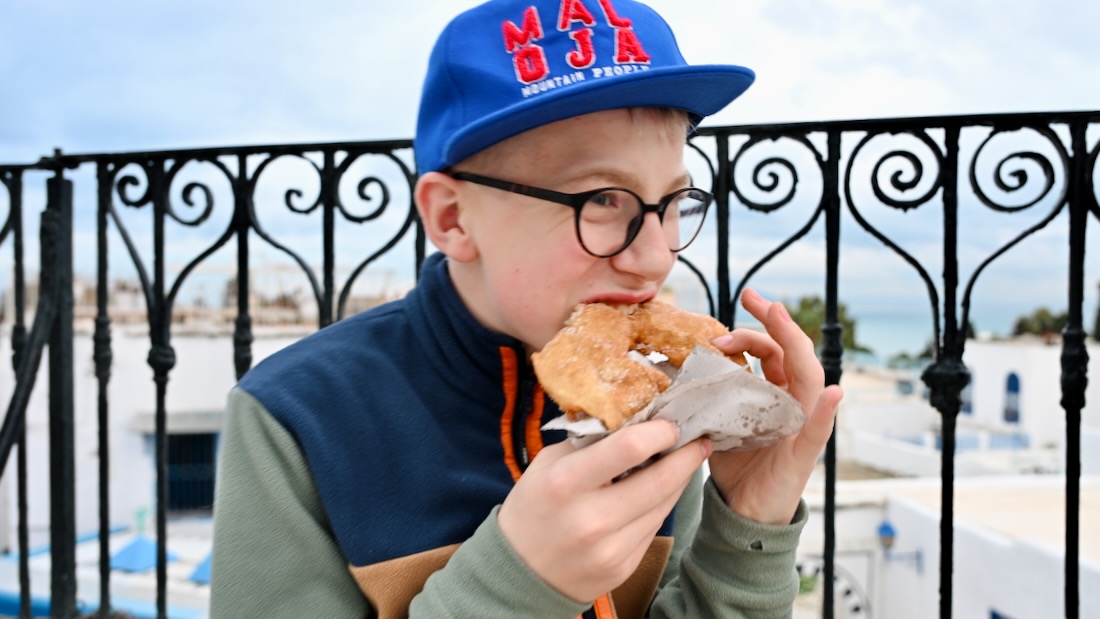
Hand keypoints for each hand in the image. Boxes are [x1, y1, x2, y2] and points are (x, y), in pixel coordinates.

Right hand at [497, 420, 710, 601]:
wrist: (520, 574)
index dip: (660, 431)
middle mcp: (591, 518)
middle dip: (686, 455)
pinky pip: (654, 527)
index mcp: (565, 483)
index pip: (629, 448)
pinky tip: (662, 490)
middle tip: (699, 439)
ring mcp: (610, 548)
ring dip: (680, 479)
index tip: (672, 422)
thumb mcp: (547, 465)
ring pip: (664, 504)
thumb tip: (633, 418)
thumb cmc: (533, 508)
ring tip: (687, 459)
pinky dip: (662, 504)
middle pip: (660, 479)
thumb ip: (588, 442)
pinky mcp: (623, 567)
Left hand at [707, 288, 842, 524]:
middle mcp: (792, 402)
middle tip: (752, 297)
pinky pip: (820, 430)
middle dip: (775, 321)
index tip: (742, 299)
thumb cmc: (732, 465)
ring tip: (782, 320)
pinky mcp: (803, 453)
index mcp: (773, 392)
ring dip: (796, 347)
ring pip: (810, 378)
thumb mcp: (714, 421)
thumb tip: (669, 366)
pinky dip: (827, 411)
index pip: (772, 348)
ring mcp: (802, 425)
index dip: (757, 324)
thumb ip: (704, 395)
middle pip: (792, 352)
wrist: (742, 511)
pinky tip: (833, 393)